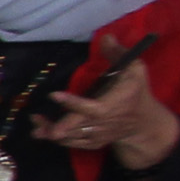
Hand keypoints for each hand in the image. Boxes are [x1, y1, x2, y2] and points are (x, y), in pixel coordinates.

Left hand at [32, 55, 179, 171]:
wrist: (144, 122)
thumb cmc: (136, 91)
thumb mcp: (135, 69)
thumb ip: (119, 54)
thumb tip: (106, 37)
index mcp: (112, 104)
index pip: (91, 107)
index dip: (73, 103)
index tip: (54, 95)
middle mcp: (103, 122)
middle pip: (77, 126)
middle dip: (56, 125)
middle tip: (35, 118)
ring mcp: (98, 134)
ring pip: (71, 136)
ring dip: (50, 131)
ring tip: (34, 123)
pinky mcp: (94, 142)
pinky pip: (73, 143)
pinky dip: (59, 140)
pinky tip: (43, 132)